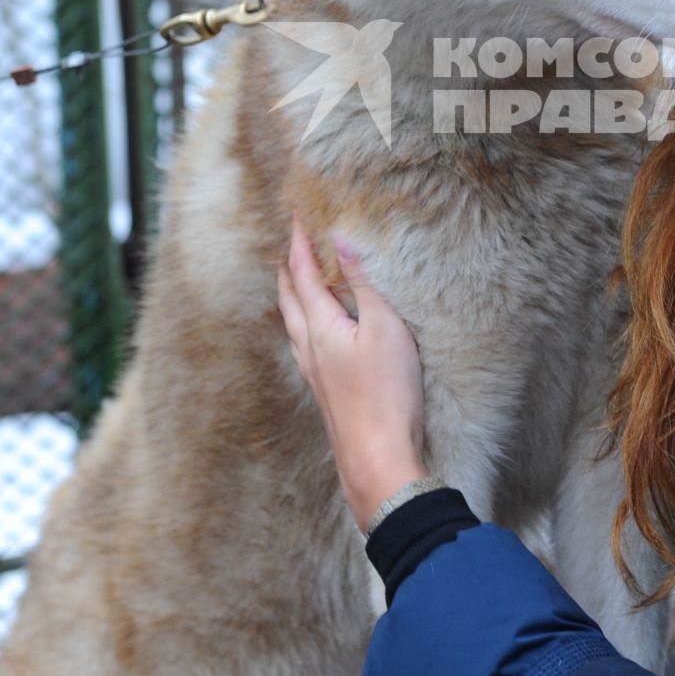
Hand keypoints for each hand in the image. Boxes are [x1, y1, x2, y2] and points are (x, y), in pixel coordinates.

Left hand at [276, 218, 427, 532]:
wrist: (378, 457)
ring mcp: (315, 374)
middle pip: (289, 300)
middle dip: (288, 269)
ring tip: (294, 284)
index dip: (299, 244)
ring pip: (293, 326)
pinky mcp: (326, 393)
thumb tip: (341, 241)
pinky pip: (304, 347)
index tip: (295, 217)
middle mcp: (309, 349)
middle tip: (289, 246)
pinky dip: (303, 326)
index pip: (302, 275)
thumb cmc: (386, 392)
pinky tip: (313, 337)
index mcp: (320, 327)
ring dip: (291, 298)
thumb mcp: (384, 326)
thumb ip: (363, 283)